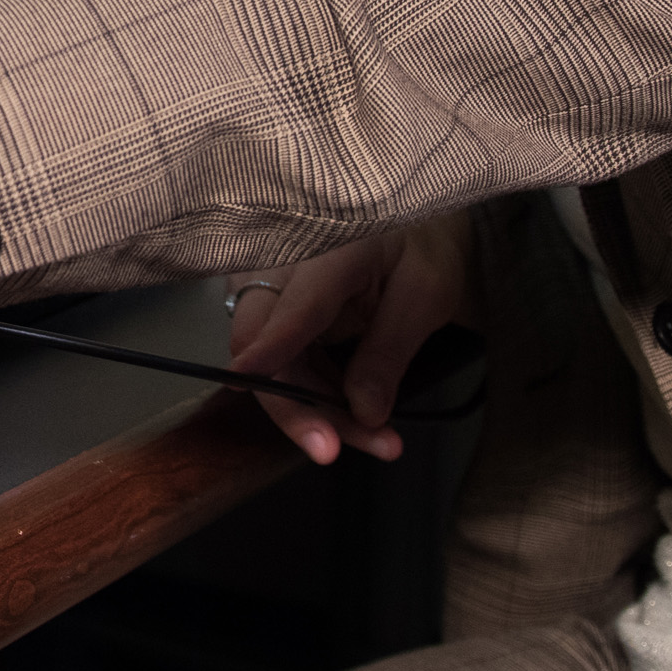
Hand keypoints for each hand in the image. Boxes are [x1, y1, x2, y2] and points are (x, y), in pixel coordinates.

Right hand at [228, 208, 475, 465]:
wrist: (410, 218)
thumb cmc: (421, 244)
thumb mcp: (425, 296)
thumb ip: (389, 353)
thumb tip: (362, 412)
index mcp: (331, 249)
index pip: (293, 305)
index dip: (270, 346)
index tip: (246, 379)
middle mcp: (282, 262)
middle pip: (260, 341)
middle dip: (295, 406)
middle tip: (332, 451)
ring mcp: (269, 282)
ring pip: (268, 360)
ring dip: (312, 408)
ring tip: (374, 437)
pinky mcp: (270, 305)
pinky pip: (279, 359)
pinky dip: (312, 392)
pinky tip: (351, 408)